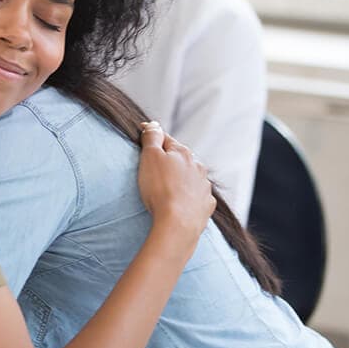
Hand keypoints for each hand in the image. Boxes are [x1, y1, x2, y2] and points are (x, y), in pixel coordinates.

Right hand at [136, 121, 214, 243]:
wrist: (177, 223)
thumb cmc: (160, 188)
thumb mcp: (150, 157)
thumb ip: (152, 137)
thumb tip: (154, 124)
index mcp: (183, 153)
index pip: (166, 139)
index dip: (153, 138)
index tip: (142, 137)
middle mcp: (198, 167)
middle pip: (180, 158)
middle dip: (169, 160)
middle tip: (153, 168)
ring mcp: (204, 187)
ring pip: (190, 177)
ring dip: (181, 179)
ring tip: (166, 189)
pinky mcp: (206, 206)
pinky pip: (196, 197)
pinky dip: (189, 197)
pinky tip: (179, 203)